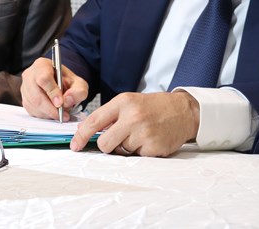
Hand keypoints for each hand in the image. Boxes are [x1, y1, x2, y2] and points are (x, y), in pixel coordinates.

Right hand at [21, 56, 87, 120]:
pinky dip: (44, 115)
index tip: (60, 103)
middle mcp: (30, 75)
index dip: (52, 92)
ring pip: (34, 105)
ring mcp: (25, 88)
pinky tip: (52, 112)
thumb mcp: (78, 83)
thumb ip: (78, 91)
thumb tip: (67, 100)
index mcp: (42, 65)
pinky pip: (32, 111)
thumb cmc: (67, 82)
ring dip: (48, 113)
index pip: (43, 79)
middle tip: (63, 114)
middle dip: (51, 108)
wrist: (60, 84)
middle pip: (36, 95)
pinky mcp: (24, 99)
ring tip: (60, 113)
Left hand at [70, 91, 199, 156]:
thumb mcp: (130, 102)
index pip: (94, 121)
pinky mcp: (153, 147)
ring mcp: (144, 133)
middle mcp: (132, 117)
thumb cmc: (154, 107)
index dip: (81, 135)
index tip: (75, 145)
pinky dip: (141, 151)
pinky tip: (150, 139)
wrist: (183, 111)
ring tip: (140, 134)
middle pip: (104, 144)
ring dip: (127, 147)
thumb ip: (110, 116)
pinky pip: (137, 157)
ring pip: (121, 151)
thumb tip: (87, 132)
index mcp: (123, 102)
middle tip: (118, 139)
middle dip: (107, 146)